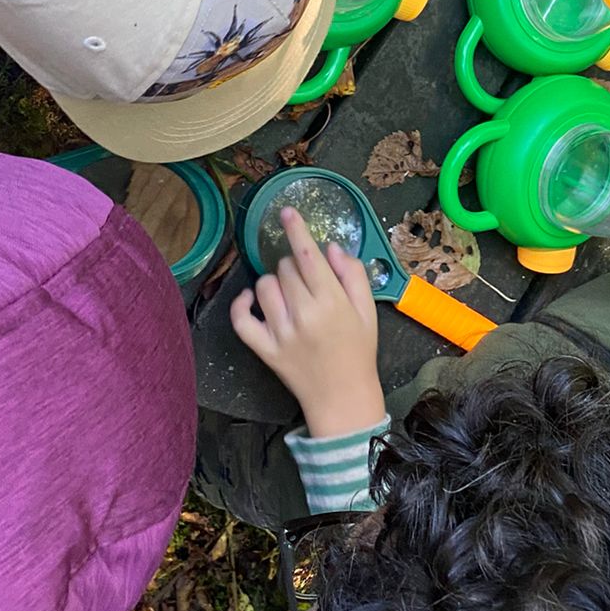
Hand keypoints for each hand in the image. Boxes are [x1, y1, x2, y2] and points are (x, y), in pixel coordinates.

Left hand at [230, 206, 385, 437]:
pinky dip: (241, 304)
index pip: (308, 256)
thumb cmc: (359, 351)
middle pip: (287, 268)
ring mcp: (280, 333)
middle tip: (308, 281)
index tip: (286, 212)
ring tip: (288, 294)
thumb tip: (332, 248)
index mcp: (332, 302)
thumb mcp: (368, 311)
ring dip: (274, 282)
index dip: (296, 230)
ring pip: (264, 286)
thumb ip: (354, 276)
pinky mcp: (264, 349)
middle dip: (296, 265)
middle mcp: (303, 314)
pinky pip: (241, 321)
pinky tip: (250, 298)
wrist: (342, 397)